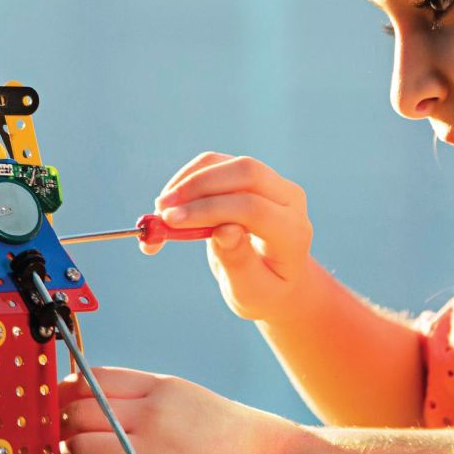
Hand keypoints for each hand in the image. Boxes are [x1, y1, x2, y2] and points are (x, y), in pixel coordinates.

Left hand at [58, 367, 313, 453]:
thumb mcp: (189, 399)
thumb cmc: (237, 434)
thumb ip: (147, 400)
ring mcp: (160, 453)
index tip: (56, 407)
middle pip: (79, 412)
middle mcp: (155, 414)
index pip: (93, 379)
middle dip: (61, 430)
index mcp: (161, 387)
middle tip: (61, 444)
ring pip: (85, 450)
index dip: (65, 394)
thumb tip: (98, 407)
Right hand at [150, 153, 315, 324]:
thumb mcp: (251, 290)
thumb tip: (223, 230)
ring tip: (160, 210)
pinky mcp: (248, 175)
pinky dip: (187, 179)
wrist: (274, 276)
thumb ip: (239, 262)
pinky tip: (170, 202)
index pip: (253, 208)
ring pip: (225, 163)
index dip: (209, 210)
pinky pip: (214, 164)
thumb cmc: (262, 289)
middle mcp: (287, 198)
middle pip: (245, 172)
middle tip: (161, 209)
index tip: (171, 223)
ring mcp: (270, 182)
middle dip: (198, 186)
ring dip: (187, 181)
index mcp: (292, 231)